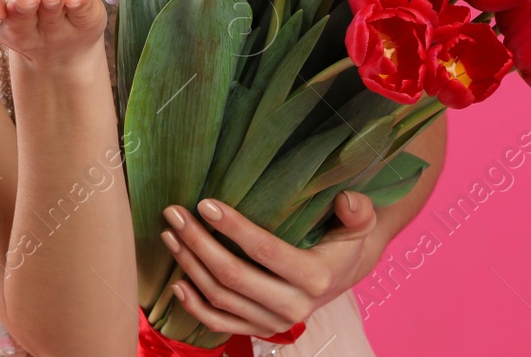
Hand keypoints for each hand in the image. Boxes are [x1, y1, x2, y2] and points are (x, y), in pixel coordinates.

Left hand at [159, 191, 381, 336]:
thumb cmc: (345, 237)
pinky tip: (176, 282)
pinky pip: (220, 324)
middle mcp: (294, 306)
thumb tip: (346, 200)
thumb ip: (358, 210)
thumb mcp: (360, 221)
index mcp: (316, 277)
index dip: (233, 227)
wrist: (345, 272)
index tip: (204, 203)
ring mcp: (275, 322)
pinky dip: (195, 306)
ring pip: (221, 298)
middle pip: (233, 276)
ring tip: (170, 234)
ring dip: (190, 265)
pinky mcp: (260, 330)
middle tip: (174, 213)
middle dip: (198, 242)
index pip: (265, 251)